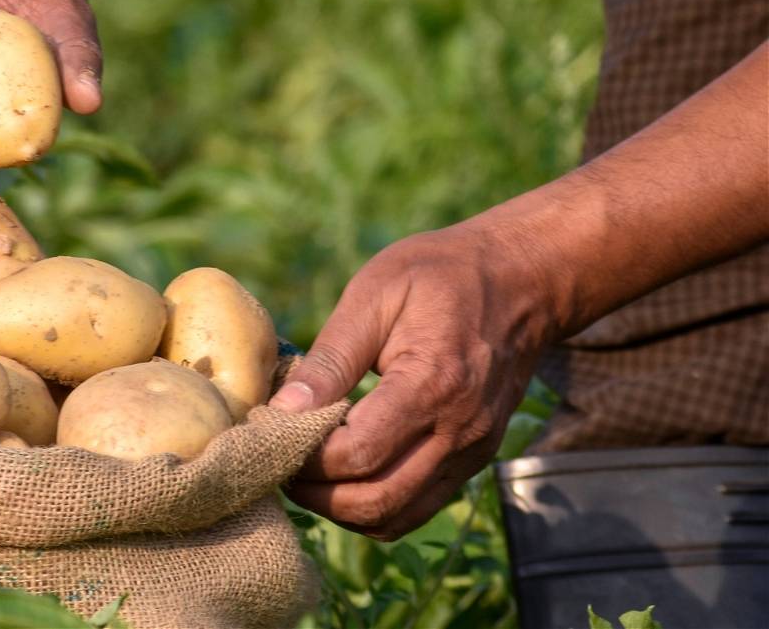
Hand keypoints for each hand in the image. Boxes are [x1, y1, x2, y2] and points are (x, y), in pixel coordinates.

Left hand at [271, 223, 556, 540]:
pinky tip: (343, 474)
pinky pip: (416, 508)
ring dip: (339, 508)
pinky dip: (373, 506)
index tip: (267, 430)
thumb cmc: (441, 275)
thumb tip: (280, 411)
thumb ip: (330, 359)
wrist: (523, 279)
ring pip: (394, 517)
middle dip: (313, 492)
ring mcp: (471, 452)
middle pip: (372, 501)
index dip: (302, 454)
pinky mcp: (473, 460)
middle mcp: (458, 431)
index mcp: (432, 386)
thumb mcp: (375, 295)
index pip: (355, 454)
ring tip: (305, 470)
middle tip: (278, 459)